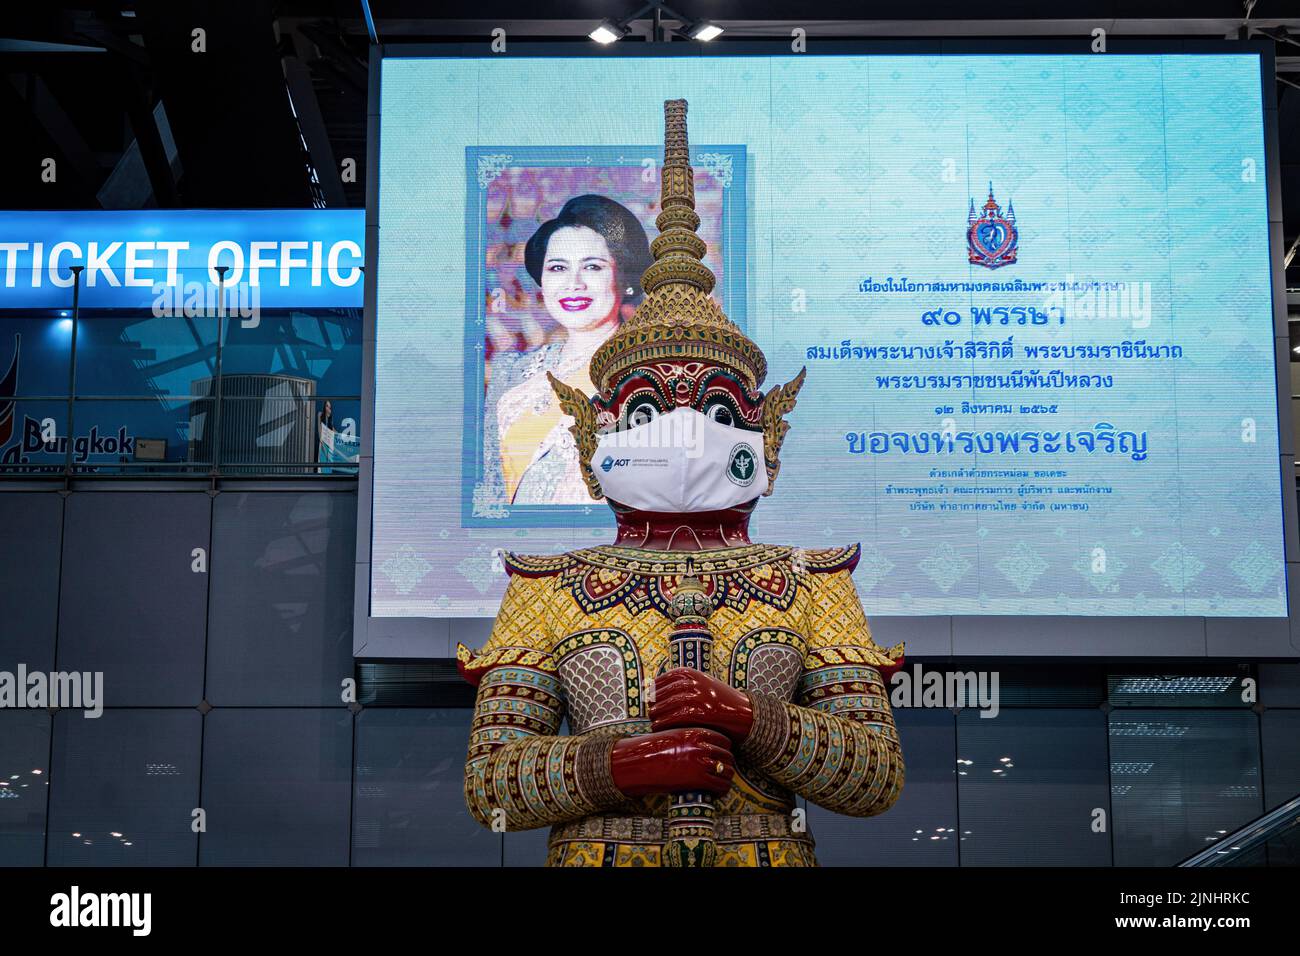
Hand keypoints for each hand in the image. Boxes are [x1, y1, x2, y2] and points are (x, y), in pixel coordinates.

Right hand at [610, 728, 735, 796]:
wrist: (640, 762)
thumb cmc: (655, 750)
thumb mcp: (676, 736)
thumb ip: (694, 740)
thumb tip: (709, 749)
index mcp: (697, 732)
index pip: (724, 741)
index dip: (725, 750)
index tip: (722, 757)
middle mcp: (702, 746)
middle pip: (728, 756)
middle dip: (727, 766)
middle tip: (722, 773)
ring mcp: (701, 762)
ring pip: (727, 772)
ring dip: (725, 779)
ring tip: (720, 784)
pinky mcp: (699, 779)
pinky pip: (720, 786)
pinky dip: (721, 790)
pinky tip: (716, 793)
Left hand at [649, 668, 754, 741]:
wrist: (743, 713)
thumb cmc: (719, 702)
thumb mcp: (701, 686)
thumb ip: (683, 686)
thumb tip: (653, 690)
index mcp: (693, 674)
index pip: (664, 679)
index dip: (654, 689)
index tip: (649, 698)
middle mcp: (695, 683)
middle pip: (665, 692)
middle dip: (654, 703)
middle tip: (650, 712)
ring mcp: (699, 697)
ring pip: (669, 705)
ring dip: (657, 714)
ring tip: (653, 721)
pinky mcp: (703, 712)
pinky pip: (677, 717)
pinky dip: (665, 723)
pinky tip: (660, 728)